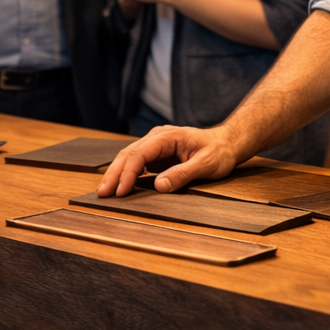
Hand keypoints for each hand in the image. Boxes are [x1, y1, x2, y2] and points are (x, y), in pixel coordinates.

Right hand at [97, 124, 240, 196]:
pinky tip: (120, 187)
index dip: (128, 173)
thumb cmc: (219, 152)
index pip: (140, 153)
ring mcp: (156, 145)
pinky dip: (126, 175)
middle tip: (102, 193)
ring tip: (105, 192)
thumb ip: (182, 174)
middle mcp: (158, 137)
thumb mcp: (206, 164)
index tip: (121, 191)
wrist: (227, 143)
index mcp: (167, 136)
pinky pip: (137, 163)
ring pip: (129, 157)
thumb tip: (158, 186)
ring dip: (116, 174)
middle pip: (129, 154)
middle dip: (114, 173)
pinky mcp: (157, 155)